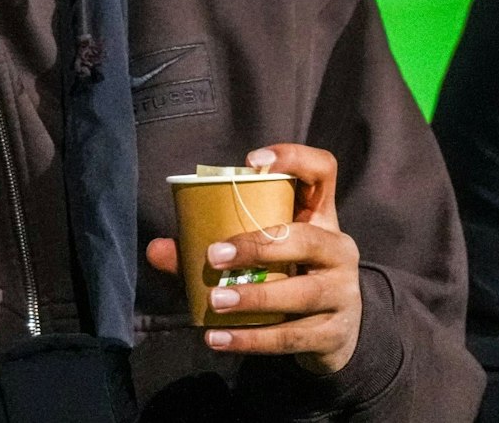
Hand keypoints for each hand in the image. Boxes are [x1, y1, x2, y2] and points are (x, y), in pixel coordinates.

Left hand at [147, 144, 362, 374]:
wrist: (334, 337)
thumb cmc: (289, 280)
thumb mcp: (263, 259)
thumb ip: (212, 250)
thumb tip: (157, 249)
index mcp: (320, 218)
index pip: (323, 171)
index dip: (294, 158)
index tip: (252, 162)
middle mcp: (338, 250)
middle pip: (307, 239)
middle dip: (259, 246)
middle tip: (215, 256)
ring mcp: (342, 293)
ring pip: (301, 293)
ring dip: (254, 297)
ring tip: (215, 302)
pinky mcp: (333, 333)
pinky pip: (290, 337)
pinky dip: (251, 340)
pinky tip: (218, 340)